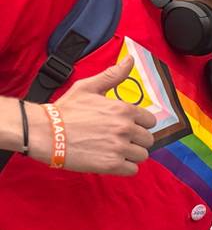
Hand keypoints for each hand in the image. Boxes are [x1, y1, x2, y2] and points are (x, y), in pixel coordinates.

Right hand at [27, 56, 157, 174]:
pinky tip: (110, 160)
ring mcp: (119, 147)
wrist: (43, 132)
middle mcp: (125, 128)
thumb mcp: (88, 87)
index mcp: (124, 109)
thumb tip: (131, 59)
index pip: (150, 121)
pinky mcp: (111, 165)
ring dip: (130, 154)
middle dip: (136, 140)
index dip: (139, 124)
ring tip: (112, 150)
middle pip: (148, 140)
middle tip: (117, 139)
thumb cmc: (65, 110)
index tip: (125, 126)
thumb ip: (113, 75)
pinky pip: (132, 170)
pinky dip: (124, 167)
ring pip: (142, 155)